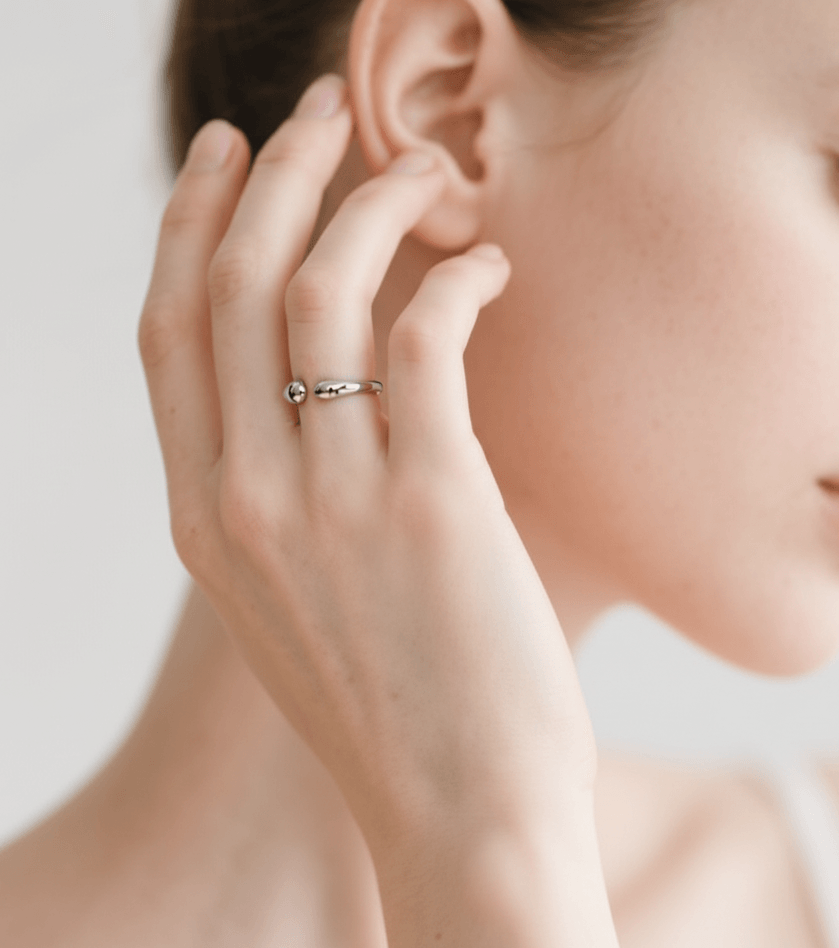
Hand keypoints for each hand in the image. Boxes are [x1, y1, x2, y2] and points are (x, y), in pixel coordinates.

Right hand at [138, 74, 595, 861]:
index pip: (167, 334)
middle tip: (320, 115)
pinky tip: (487, 265)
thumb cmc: (391, 709)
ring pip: (319, 291)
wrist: (456, 815)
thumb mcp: (291, 602)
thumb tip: (321, 385)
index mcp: (202, 519)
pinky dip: (456, 277)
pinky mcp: (430, 500)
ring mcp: (329, 500)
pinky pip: (425, 338)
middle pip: (228, 285)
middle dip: (271, 176)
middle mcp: (244, 499)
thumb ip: (279, 497)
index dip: (187, 226)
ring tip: (422, 167)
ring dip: (370, 202)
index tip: (225, 157)